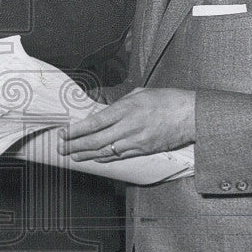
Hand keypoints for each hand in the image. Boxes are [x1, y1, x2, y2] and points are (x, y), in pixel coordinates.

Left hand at [58, 87, 194, 161]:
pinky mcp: (143, 150)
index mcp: (126, 109)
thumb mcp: (139, 93)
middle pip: (96, 140)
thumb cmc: (166, 100)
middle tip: (61, 148)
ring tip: (73, 156)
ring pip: (105, 151)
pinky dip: (105, 158)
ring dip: (87, 155)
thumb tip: (104, 110)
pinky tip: (95, 158)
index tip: (63, 133)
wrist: (190, 115)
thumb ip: (120, 103)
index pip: (94, 122)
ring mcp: (136, 141)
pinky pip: (119, 156)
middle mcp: (129, 127)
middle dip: (75, 146)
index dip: (76, 130)